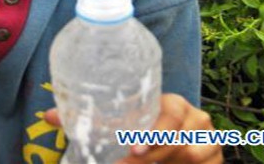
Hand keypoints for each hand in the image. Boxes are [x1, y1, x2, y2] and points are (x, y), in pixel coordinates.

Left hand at [43, 94, 222, 163]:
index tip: (134, 148)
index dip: (155, 132)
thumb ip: (95, 123)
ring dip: (163, 163)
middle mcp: (197, 122)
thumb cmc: (147, 129)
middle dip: (153, 156)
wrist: (181, 145)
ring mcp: (210, 146)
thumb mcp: (126, 124)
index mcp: (174, 105)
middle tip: (130, 161)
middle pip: (178, 142)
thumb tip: (46, 115)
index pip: (169, 114)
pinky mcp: (216, 163)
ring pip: (189, 157)